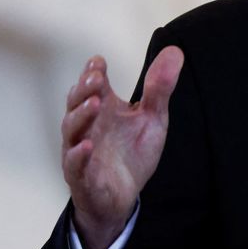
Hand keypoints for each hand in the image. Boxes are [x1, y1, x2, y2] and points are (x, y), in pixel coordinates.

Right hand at [60, 48, 183, 248]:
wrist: (123, 197)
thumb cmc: (131, 153)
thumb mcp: (152, 118)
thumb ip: (159, 88)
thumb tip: (175, 51)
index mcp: (102, 109)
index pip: (92, 85)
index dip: (93, 72)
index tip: (99, 62)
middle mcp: (87, 126)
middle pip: (77, 102)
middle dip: (83, 89)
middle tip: (95, 77)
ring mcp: (80, 150)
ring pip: (72, 130)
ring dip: (80, 115)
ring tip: (95, 104)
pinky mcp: (82, 176)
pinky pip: (75, 164)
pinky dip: (79, 155)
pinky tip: (88, 146)